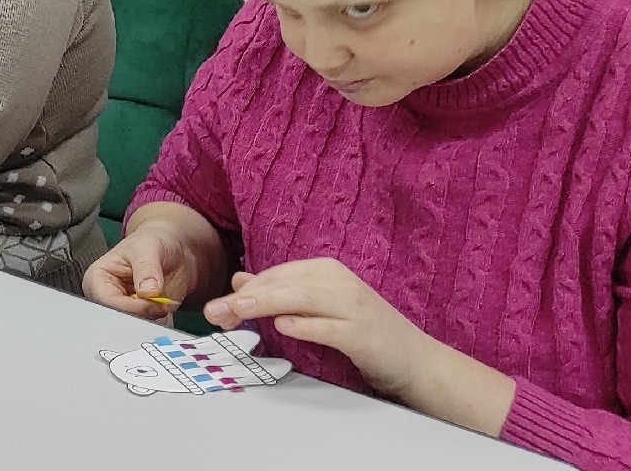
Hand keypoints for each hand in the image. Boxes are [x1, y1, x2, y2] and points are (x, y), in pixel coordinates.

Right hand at [84, 219, 208, 319]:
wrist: (176, 248)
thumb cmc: (154, 241)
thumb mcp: (149, 248)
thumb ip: (147, 268)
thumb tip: (148, 292)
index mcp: (98, 279)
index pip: (107, 302)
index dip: (131, 306)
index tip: (153, 301)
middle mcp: (108, 299)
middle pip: (119, 320)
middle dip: (142, 317)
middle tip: (162, 306)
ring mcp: (126, 311)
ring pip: (135, 329)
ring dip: (154, 323)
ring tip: (166, 305)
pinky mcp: (143, 319)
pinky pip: (150, 331)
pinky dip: (162, 325)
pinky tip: (169, 312)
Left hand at [203, 258, 443, 400]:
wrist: (415, 359)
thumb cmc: (362, 332)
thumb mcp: (318, 307)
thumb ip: (282, 293)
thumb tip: (240, 281)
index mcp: (325, 271)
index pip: (275, 275)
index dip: (244, 291)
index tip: (218, 308)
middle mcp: (338, 282)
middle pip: (284, 284)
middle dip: (246, 298)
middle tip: (215, 312)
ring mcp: (353, 307)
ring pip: (303, 299)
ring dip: (267, 303)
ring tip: (239, 309)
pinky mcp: (364, 334)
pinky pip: (330, 327)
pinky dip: (307, 326)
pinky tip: (284, 327)